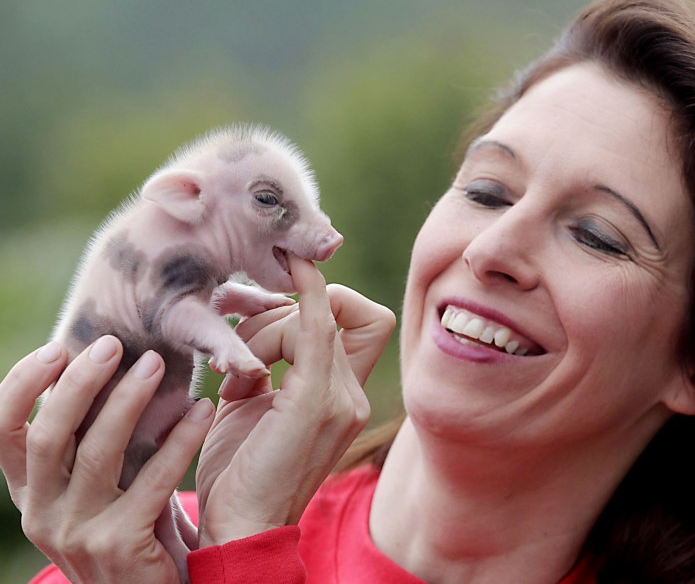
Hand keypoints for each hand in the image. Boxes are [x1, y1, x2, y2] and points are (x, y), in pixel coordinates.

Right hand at [0, 337, 214, 583]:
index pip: (3, 435)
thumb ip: (90, 442)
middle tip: (112, 344)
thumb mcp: (98, 488)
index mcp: (33, 494)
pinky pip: (154, 481)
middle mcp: (43, 514)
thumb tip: (107, 366)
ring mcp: (78, 534)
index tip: (56, 349)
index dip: (20, 387)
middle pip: (47, 436)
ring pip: (96, 453)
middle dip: (77, 384)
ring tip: (158, 364)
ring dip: (128, 401)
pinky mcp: (120, 546)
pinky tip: (203, 410)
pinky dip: (180, 440)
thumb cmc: (134, 527)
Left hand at [195, 256, 395, 546]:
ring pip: (314, 320)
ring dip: (264, 329)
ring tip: (232, 375)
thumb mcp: (259, 405)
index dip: (333, 299)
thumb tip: (268, 318)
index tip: (281, 304)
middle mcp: (353, 396)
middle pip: (333, 313)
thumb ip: (274, 364)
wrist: (237, 526)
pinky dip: (308, 291)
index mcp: (345, 396)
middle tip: (235, 348)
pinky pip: (318, 327)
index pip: (365, 321)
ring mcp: (342, 400)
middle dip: (278, 313)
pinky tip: (293, 265)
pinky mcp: (316, 402)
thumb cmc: (241, 469)